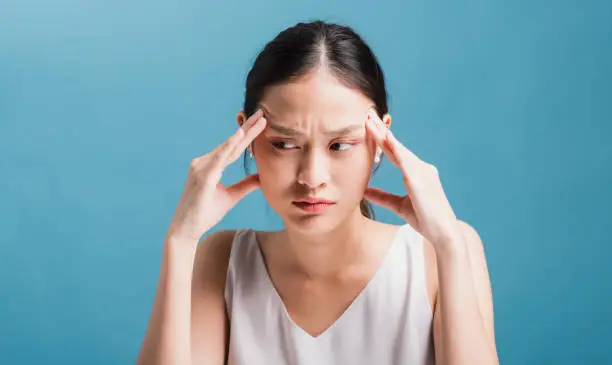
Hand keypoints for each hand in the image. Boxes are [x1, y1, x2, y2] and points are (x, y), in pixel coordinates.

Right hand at [166, 109, 266, 244]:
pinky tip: (240, 136)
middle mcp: (204, 162)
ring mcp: (201, 167)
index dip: (248, 136)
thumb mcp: (230, 197)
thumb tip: (261, 177)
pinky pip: (219, 158)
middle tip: (262, 113)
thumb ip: (245, 185)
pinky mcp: (203, 176)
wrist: (185, 230)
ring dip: (244, 133)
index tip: (260, 123)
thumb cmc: (204, 213)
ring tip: (258, 121)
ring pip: (228, 147)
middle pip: (232, 143)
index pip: (234, 148)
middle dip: (248, 128)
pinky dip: (229, 146)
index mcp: (210, 166)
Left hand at [363, 108, 461, 249]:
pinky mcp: (421, 180)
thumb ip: (381, 197)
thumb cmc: (425, 220)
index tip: (369, 125)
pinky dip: (395, 148)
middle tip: (367, 113)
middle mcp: (421, 168)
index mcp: (416, 173)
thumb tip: (363, 190)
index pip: (394, 152)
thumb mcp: (398, 206)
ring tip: (370, 121)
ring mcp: (422, 172)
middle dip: (381, 129)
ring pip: (398, 149)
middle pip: (396, 146)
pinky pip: (405, 160)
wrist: (444, 233)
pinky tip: (385, 137)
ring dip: (383, 134)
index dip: (382, 139)